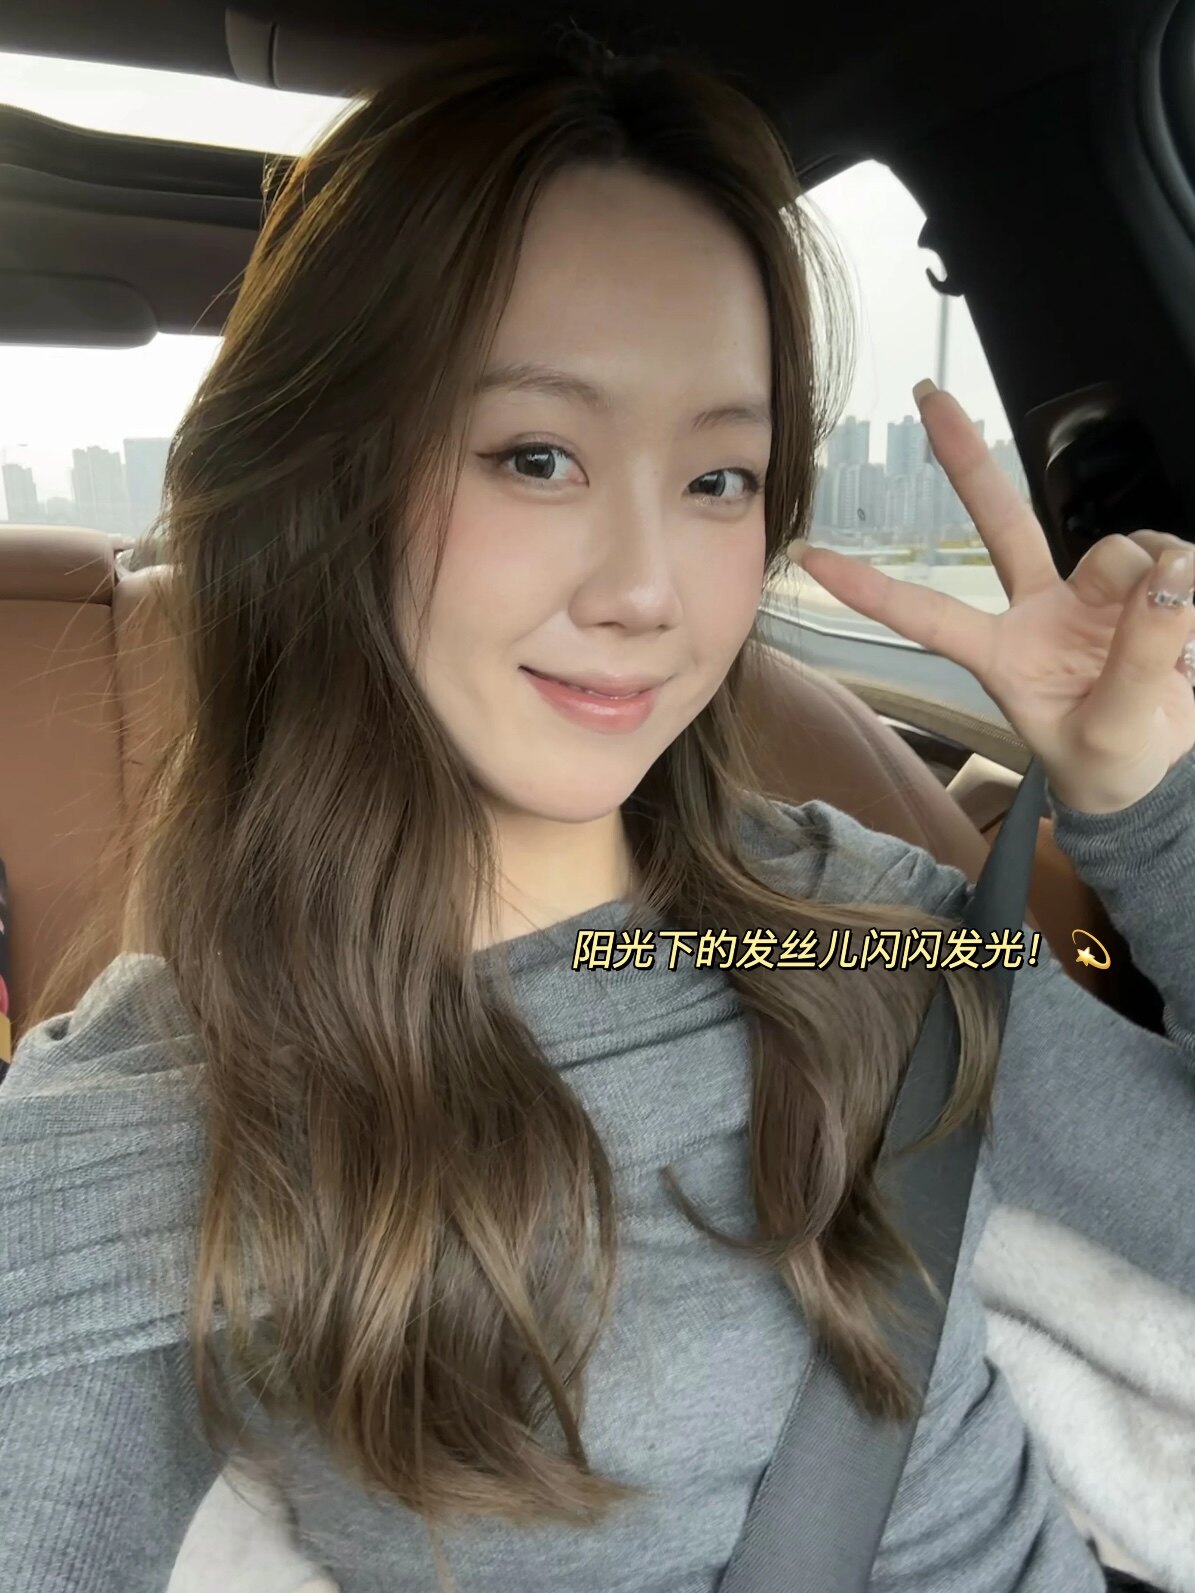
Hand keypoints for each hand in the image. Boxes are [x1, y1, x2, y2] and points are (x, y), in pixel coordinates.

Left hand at [790, 382, 1194, 813]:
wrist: (1157, 768)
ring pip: (1117, 552)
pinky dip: (1186, 586)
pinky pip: (1169, 559)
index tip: (808, 556)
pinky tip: (1187, 620)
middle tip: (927, 395)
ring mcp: (1086, 593)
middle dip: (965, 458)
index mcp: (1002, 656)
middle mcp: (1035, 611)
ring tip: (1175, 644)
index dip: (870, 589)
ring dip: (1153, 585)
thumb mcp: (1114, 734)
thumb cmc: (1110, 761)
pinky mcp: (1139, 582)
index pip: (927, 616)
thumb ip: (1140, 660)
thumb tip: (1167, 577)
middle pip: (999, 522)